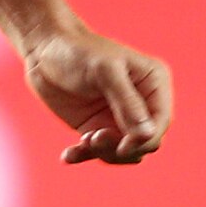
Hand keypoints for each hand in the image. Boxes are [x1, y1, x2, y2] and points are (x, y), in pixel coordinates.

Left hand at [23, 24, 172, 165]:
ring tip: (82, 142)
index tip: (121, 146)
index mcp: (153, 83)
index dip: (145, 139)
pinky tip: (68, 155)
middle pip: (146, 142)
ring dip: (103, 153)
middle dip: (122, 148)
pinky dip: (85, 156)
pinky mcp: (97, 127)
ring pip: (125, 153)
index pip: (161, 122)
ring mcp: (119, 118)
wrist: (44, 50)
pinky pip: (100, 153)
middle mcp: (142, 103)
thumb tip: (148, 134)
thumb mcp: (104, 72)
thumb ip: (127, 103)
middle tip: (93, 138)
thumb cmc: (78, 51)